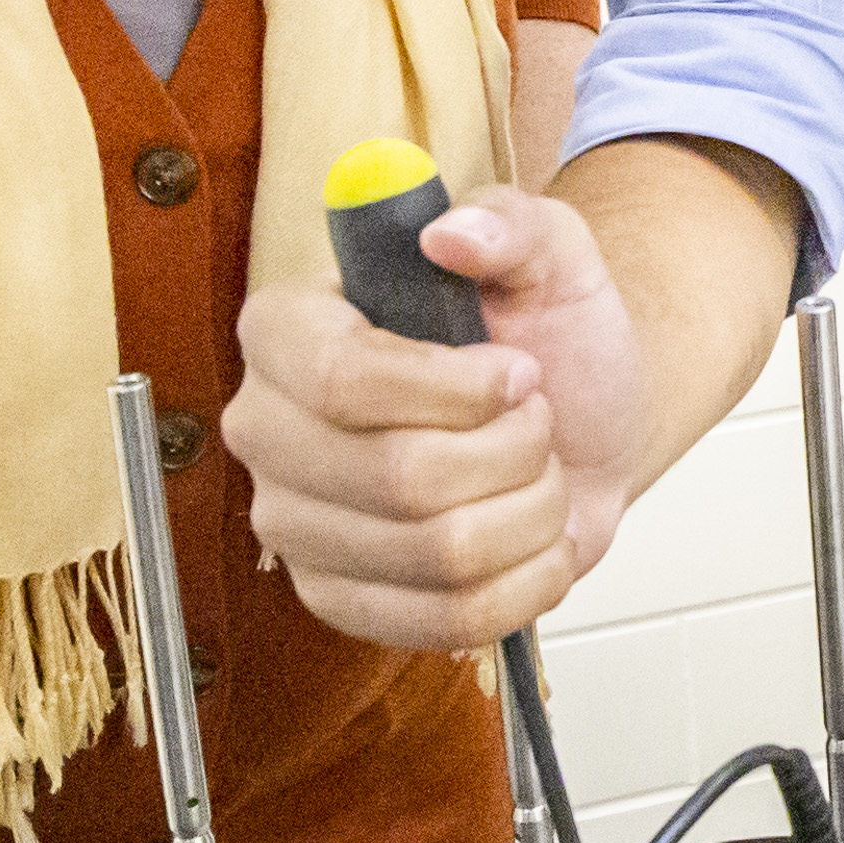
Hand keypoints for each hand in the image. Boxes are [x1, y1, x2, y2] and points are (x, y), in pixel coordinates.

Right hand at [225, 187, 649, 647]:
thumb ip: (511, 223)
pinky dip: (529, 580)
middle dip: (512, 451)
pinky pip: (450, 619)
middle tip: (536, 420)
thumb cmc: (546, 335)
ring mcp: (296, 526)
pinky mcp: (339, 601)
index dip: (454, 390)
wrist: (576, 427)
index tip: (519, 373)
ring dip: (531, 512)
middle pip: (398, 479)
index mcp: (288, 329)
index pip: (342, 380)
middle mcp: (268, 429)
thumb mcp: (549, 254)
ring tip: (537, 474)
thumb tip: (451, 234)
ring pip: (440, 554)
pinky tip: (537, 539)